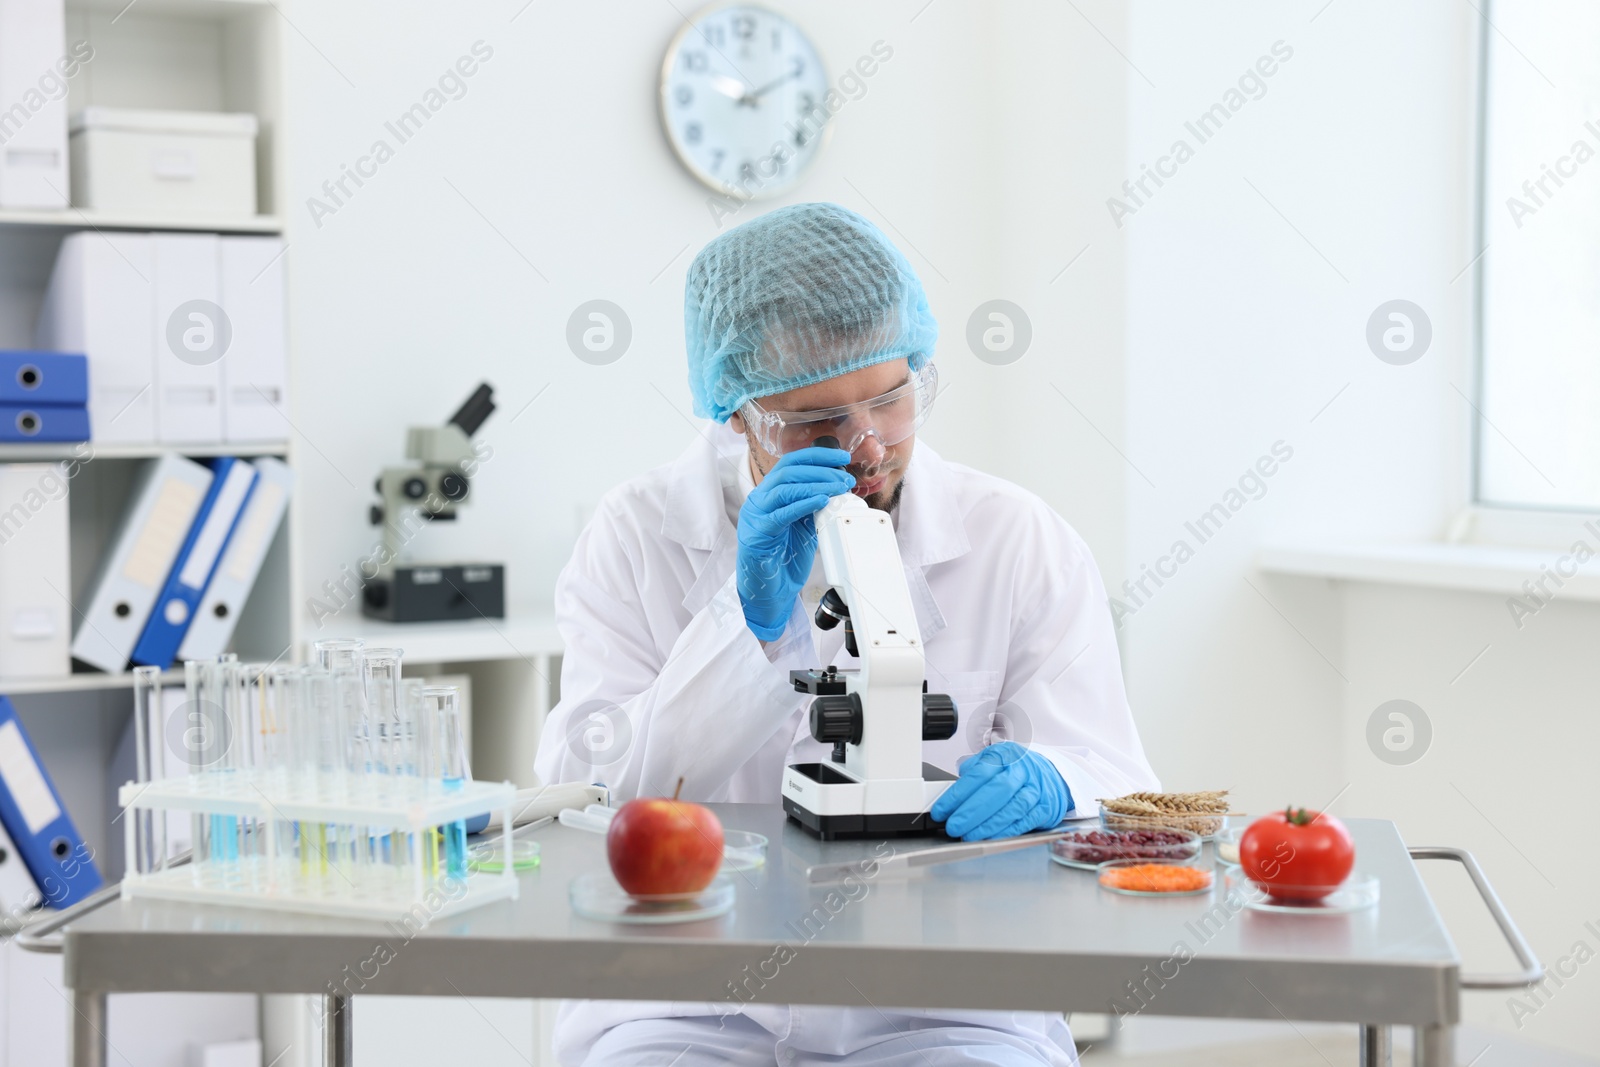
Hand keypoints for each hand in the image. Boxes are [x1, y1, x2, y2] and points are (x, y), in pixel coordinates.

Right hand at [736, 445, 853, 640]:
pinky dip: (804, 504)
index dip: (817, 457)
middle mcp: (759, 501)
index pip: (791, 464)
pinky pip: (781, 514)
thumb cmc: (786, 559)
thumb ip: (814, 505)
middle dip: (820, 470)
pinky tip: (822, 501)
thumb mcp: (804, 525)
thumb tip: (838, 487)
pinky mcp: (757, 534)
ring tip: (838, 487)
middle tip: (845, 477)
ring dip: (816, 485)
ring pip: (785, 488)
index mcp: (769, 495)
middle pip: (788, 471)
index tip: (841, 458)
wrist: (771, 592)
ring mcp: (755, 516)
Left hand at [930, 741, 1071, 840]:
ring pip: (1012, 808)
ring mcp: (1036, 789)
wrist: (1051, 772)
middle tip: (954, 826)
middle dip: (972, 811)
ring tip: (969, 835)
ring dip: (988, 825)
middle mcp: (1022, 770)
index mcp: (1005, 756)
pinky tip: (991, 837)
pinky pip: (1024, 821)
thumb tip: (952, 787)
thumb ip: (973, 770)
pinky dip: (1006, 832)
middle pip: (996, 791)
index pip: (978, 775)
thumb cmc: (1016, 769)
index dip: (958, 794)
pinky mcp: (1045, 807)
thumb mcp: (994, 760)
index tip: (941, 810)